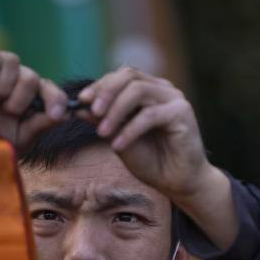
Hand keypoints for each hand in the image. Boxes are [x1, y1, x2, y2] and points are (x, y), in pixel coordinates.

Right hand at [0, 38, 67, 149]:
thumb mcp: (19, 139)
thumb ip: (40, 124)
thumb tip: (65, 113)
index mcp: (29, 100)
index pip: (50, 90)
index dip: (55, 99)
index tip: (55, 114)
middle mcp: (15, 83)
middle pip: (30, 75)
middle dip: (20, 97)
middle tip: (5, 111)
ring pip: (12, 60)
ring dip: (4, 83)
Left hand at [76, 67, 209, 201]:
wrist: (177, 182)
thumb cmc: (151, 161)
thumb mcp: (119, 138)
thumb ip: (103, 121)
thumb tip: (78, 107)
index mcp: (148, 90)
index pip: (122, 76)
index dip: (100, 85)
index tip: (80, 101)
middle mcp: (162, 89)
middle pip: (130, 76)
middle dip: (106, 92)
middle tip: (91, 112)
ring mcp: (174, 99)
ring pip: (138, 91)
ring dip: (115, 111)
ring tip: (101, 133)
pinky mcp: (182, 113)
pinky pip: (149, 115)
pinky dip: (130, 130)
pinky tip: (117, 145)